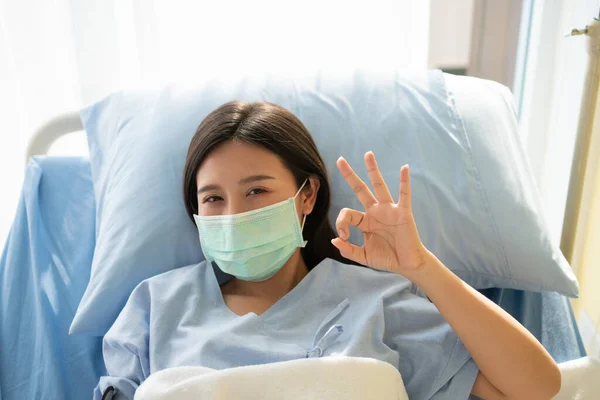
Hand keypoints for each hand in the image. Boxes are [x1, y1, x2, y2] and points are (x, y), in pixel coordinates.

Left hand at [331, 152, 427, 275]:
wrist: (407, 265)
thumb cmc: (387, 259)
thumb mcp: (363, 256)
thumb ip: (348, 250)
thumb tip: (334, 241)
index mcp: (365, 221)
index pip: (347, 214)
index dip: (341, 224)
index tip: (344, 237)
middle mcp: (375, 211)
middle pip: (360, 189)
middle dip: (350, 175)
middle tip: (339, 160)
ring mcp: (389, 210)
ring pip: (379, 186)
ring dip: (373, 170)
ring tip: (368, 154)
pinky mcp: (403, 213)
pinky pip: (404, 194)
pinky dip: (404, 181)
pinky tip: (404, 168)